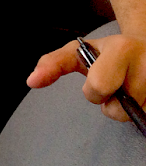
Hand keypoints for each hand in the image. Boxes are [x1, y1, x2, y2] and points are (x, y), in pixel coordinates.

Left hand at [26, 33, 145, 121]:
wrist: (145, 48)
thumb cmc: (106, 54)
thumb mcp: (78, 52)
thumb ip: (53, 64)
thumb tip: (31, 81)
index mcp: (121, 49)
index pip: (98, 86)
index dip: (94, 92)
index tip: (98, 79)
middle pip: (118, 110)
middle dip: (110, 104)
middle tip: (115, 87)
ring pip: (135, 117)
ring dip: (126, 109)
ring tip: (130, 89)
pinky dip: (142, 111)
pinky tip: (141, 96)